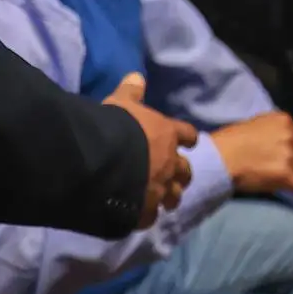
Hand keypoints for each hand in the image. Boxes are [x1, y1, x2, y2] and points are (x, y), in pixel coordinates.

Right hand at [104, 73, 198, 226]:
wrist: (103, 162)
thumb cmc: (115, 128)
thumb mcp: (121, 103)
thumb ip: (130, 92)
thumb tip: (136, 76)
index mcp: (167, 135)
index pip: (188, 135)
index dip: (188, 138)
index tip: (189, 142)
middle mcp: (169, 164)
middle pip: (185, 172)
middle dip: (182, 174)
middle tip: (177, 177)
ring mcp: (159, 189)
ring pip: (173, 197)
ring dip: (170, 198)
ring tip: (165, 201)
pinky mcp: (144, 211)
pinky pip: (151, 217)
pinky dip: (147, 216)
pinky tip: (140, 217)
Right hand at [213, 111, 292, 197]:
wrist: (220, 158)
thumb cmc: (230, 142)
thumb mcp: (256, 125)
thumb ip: (272, 131)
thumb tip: (279, 143)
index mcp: (284, 121)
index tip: (291, 160)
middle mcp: (290, 136)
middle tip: (292, 175)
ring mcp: (290, 155)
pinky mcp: (286, 174)